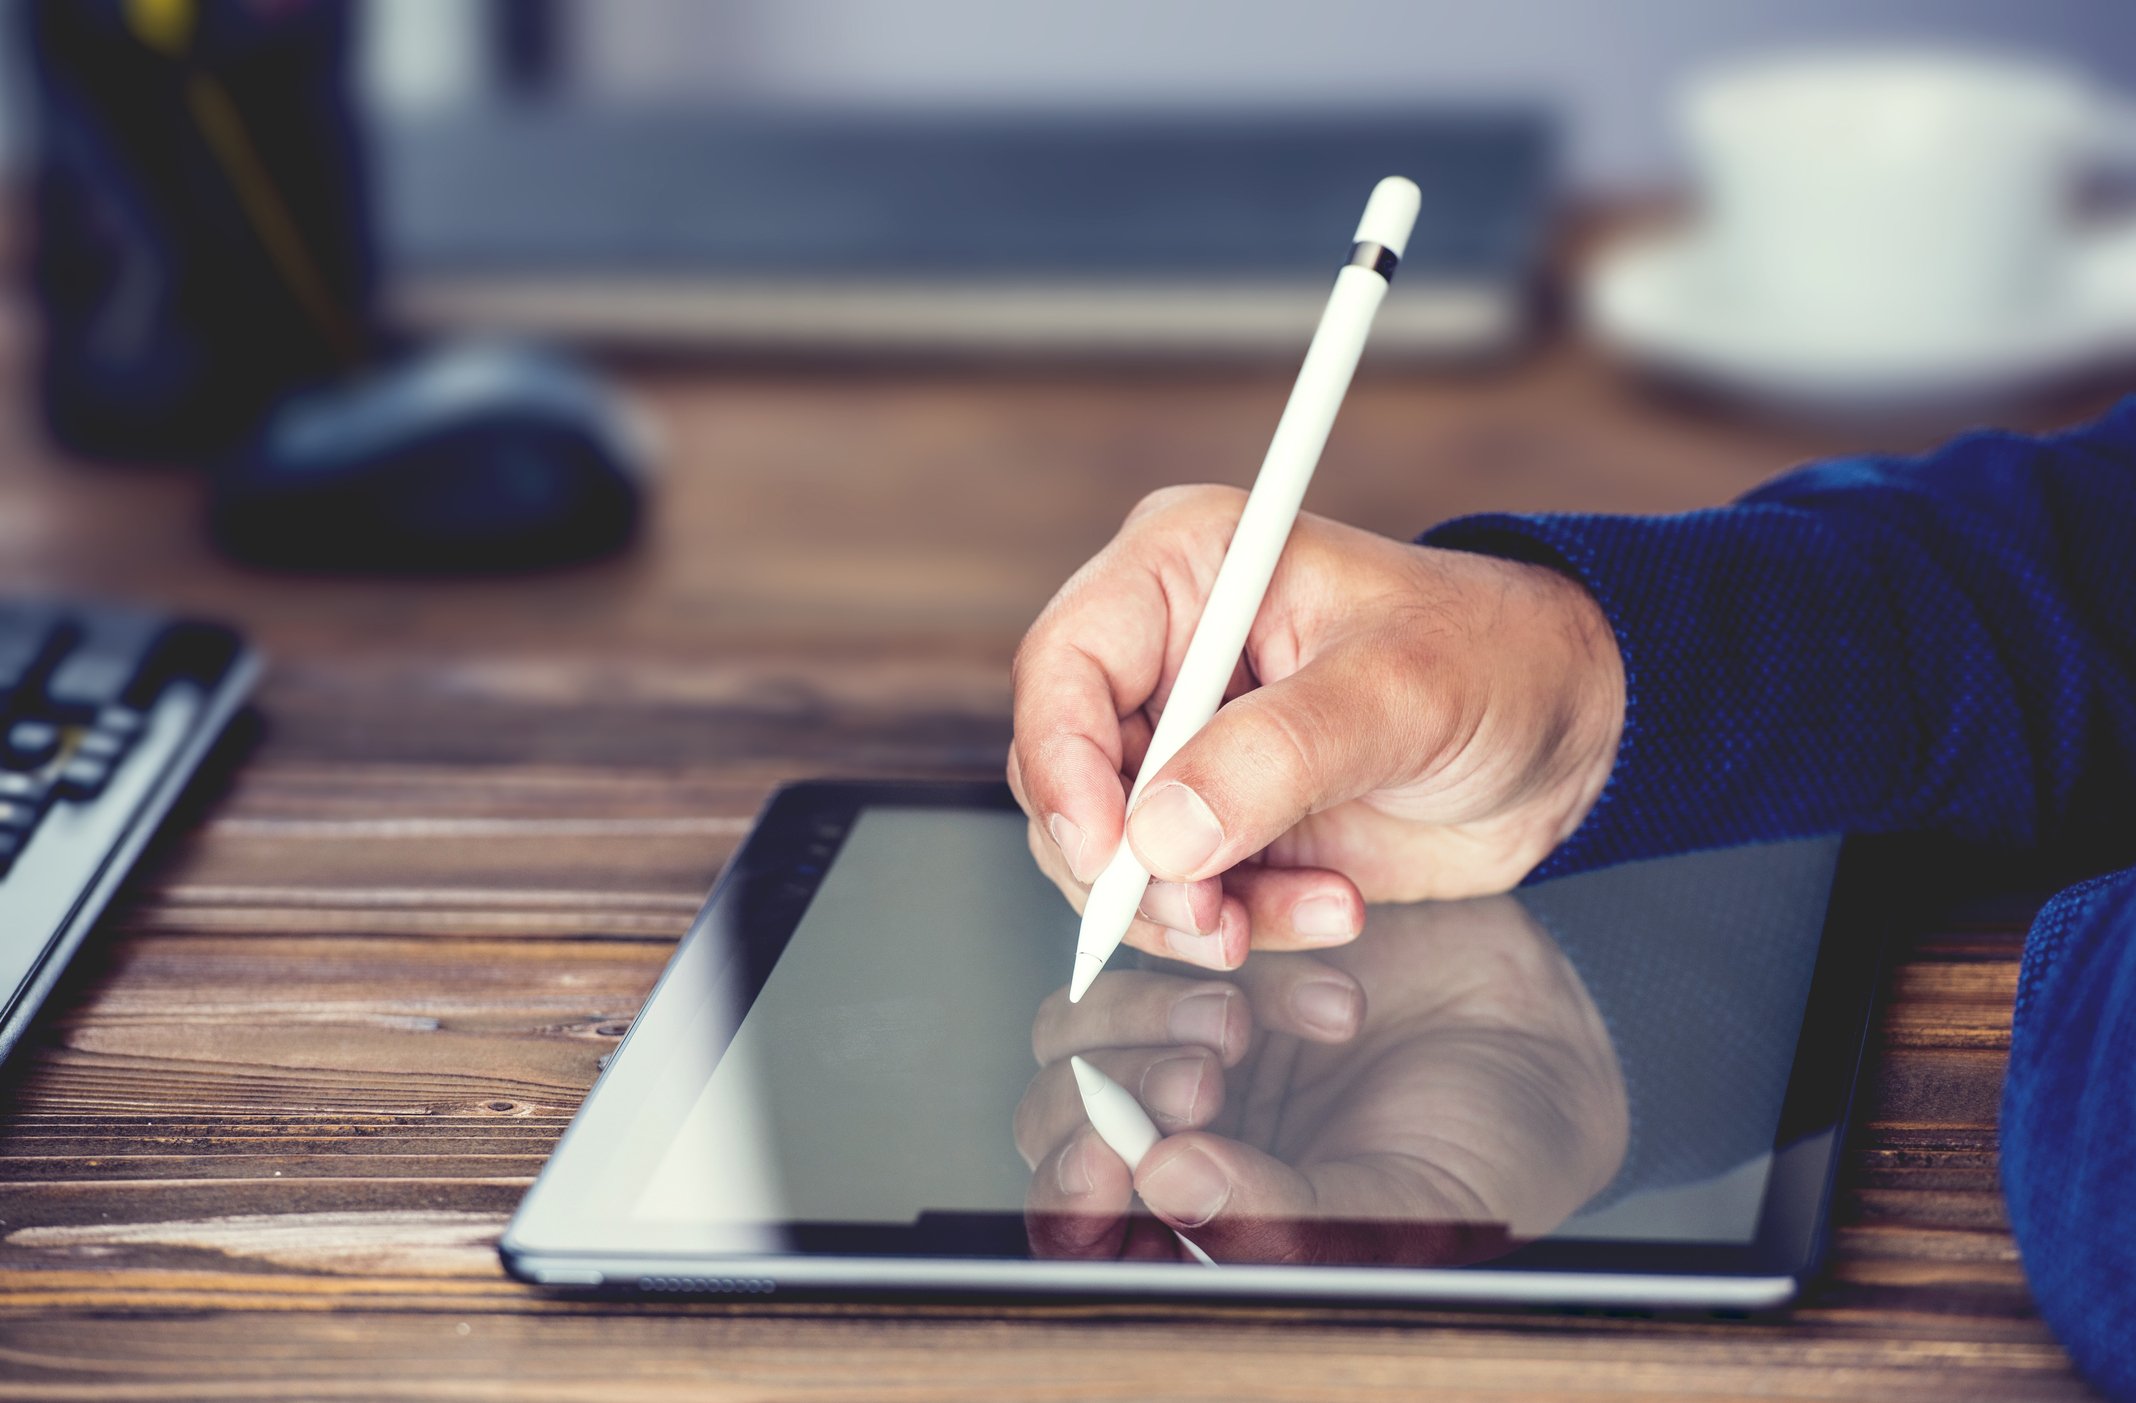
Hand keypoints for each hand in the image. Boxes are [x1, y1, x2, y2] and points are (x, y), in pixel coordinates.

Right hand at [1008, 484, 1623, 971]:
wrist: (1568, 736)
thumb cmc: (1497, 662)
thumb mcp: (1397, 694)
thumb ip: (1274, 757)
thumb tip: (1161, 836)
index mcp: (1185, 571)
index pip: (1063, 667)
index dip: (1065, 766)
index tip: (1110, 852)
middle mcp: (1167, 654)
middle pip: (1070, 775)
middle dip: (1131, 865)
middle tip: (1209, 917)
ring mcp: (1189, 743)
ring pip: (1113, 853)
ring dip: (1193, 909)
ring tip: (1312, 911)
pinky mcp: (1221, 819)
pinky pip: (1181, 896)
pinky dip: (1245, 922)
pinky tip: (1335, 906)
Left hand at [1016, 896, 1628, 1265]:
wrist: (1567, 1032)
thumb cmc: (1496, 1153)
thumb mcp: (1402, 1210)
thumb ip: (1281, 1216)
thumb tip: (1165, 1187)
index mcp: (1201, 1229)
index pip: (1082, 1226)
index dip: (1075, 1193)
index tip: (1118, 1154)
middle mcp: (1178, 1144)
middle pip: (1062, 1121)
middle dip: (1114, 1096)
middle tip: (1206, 1076)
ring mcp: (1190, 1049)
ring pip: (1084, 1030)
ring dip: (1148, 1018)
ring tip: (1243, 1019)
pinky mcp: (1216, 961)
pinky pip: (1159, 948)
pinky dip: (1222, 959)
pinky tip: (1319, 988)